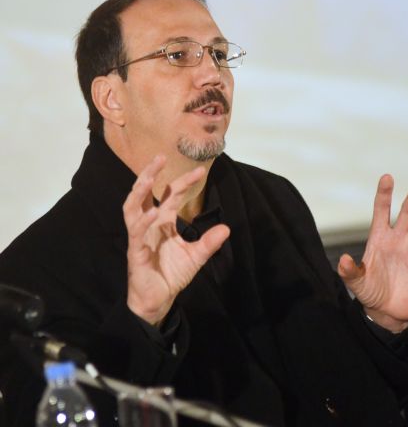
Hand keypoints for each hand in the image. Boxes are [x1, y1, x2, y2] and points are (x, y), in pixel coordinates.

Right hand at [123, 156, 229, 324]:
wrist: (158, 300)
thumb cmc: (171, 274)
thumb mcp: (195, 257)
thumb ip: (208, 243)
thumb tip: (226, 228)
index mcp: (163, 221)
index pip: (171, 194)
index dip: (184, 182)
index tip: (200, 170)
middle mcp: (149, 223)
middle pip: (145, 192)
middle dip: (150, 173)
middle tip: (160, 156)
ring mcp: (140, 235)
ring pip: (132, 206)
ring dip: (139, 191)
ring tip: (148, 177)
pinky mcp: (135, 250)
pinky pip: (136, 231)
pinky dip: (144, 221)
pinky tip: (153, 213)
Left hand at [338, 174, 407, 332]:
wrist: (388, 311)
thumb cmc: (370, 290)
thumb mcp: (356, 282)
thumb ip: (349, 271)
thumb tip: (343, 260)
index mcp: (379, 237)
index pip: (382, 210)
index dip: (384, 194)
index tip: (387, 177)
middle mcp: (397, 239)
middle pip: (406, 215)